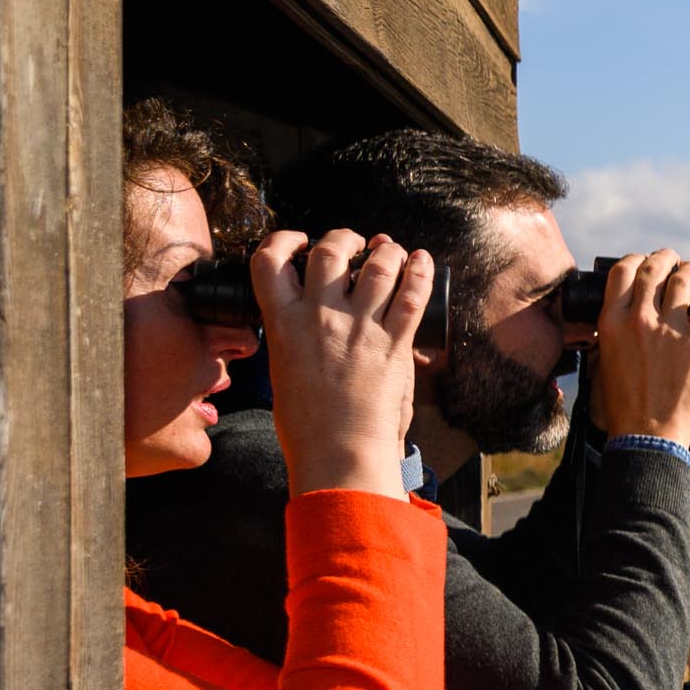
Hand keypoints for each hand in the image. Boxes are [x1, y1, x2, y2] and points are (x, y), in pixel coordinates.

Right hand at [255, 229, 432, 495]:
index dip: (284, 240)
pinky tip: (420, 260)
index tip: (299, 240)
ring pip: (377, 267)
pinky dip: (419, 272)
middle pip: (329, 252)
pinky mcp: (393, 344)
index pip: (269, 262)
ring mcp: (359, 328)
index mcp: (282, 324)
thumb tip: (305, 323)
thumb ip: (294, 338)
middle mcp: (319, 318)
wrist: (338, 452)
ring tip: (390, 250)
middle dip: (344, 237)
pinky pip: (412, 296)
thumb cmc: (306, 424)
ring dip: (387, 250)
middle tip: (356, 242)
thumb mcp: (283, 370)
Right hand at [582, 248, 689, 445]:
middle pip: (653, 269)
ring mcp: (670, 329)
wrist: (647, 432)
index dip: (635, 259)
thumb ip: (607, 339)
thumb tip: (616, 324)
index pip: (622, 272)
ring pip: (683, 281)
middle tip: (673, 257)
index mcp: (612, 322)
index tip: (644, 260)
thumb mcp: (601, 364)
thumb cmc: (622, 406)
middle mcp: (640, 319)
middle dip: (665, 257)